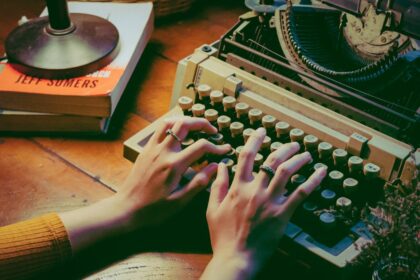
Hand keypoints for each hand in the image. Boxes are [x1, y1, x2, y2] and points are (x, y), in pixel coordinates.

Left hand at [117, 116, 230, 228]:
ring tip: (196, 127)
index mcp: (174, 165)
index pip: (201, 146)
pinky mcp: (146, 150)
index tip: (225, 150)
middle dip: (202, 123)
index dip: (217, 147)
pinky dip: (171, 125)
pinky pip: (159, 129)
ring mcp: (152, 148)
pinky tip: (178, 134)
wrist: (126, 208)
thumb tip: (215, 167)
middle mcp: (163, 152)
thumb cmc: (153, 209)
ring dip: (185, 121)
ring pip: (170, 122)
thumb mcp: (179, 201)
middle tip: (213, 131)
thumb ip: (199, 182)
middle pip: (184, 124)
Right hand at [202, 128, 326, 279]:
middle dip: (284, 148)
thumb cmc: (223, 236)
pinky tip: (320, 172)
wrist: (235, 258)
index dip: (255, 140)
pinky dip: (312, 181)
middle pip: (271, 160)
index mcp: (237, 187)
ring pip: (287, 172)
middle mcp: (255, 190)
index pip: (246, 156)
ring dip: (298, 159)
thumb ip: (217, 185)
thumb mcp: (212, 208)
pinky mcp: (282, 215)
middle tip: (293, 143)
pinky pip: (300, 194)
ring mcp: (270, 202)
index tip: (261, 131)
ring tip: (306, 153)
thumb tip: (221, 166)